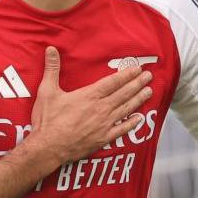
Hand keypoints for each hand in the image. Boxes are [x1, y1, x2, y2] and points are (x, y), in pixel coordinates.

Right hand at [27, 46, 152, 165]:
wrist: (48, 147)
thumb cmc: (47, 119)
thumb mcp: (47, 91)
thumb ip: (52, 69)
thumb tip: (51, 49)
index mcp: (89, 96)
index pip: (113, 82)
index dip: (127, 74)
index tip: (138, 68)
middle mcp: (101, 108)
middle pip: (123, 93)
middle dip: (137, 84)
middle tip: (149, 76)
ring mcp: (104, 124)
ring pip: (126, 109)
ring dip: (138, 100)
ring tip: (149, 91)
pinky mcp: (103, 139)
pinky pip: (122, 130)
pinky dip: (132, 124)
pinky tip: (140, 119)